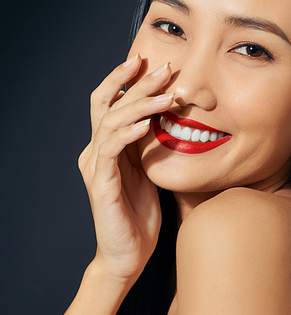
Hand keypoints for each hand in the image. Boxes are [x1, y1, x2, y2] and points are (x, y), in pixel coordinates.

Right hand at [78, 55, 173, 283]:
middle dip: (135, 82)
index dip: (123, 78)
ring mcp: (95, 166)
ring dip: (140, 105)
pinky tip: (148, 125)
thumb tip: (170, 111)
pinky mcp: (100, 184)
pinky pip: (111, 150)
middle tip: (164, 69)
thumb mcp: (150, 169)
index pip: (109, 101)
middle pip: (107, 103)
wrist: (129, 255)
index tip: (146, 59)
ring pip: (110, 121)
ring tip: (167, 96)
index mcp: (106, 145)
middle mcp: (95, 151)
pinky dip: (128, 133)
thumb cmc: (141, 213)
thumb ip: (151, 142)